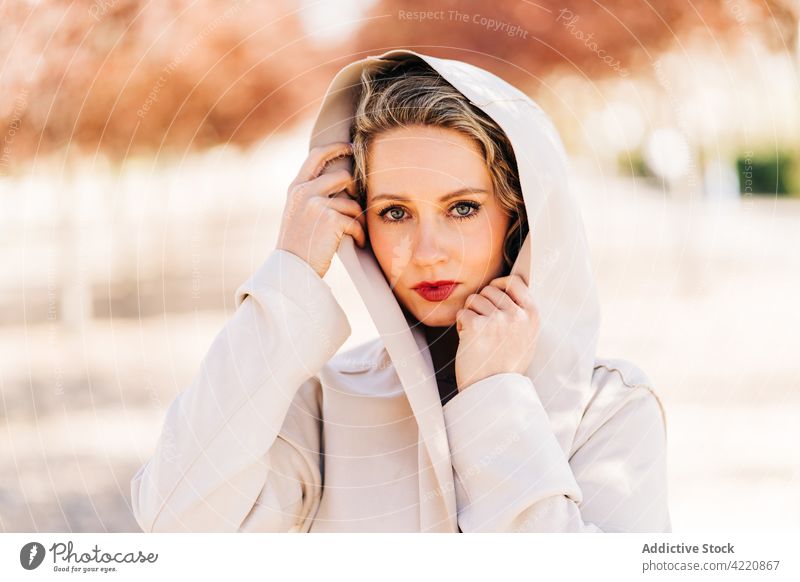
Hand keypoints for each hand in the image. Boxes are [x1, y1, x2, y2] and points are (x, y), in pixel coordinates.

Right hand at [276, 142, 366, 278]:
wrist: (291, 269)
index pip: (317, 154)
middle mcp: (305, 191)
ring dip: (358, 220)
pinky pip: (355, 221)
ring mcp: (316, 204)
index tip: (351, 147)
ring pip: (352, 203)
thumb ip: (310, 194)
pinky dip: (360, 234)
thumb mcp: (297, 212)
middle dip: (355, 190)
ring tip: (355, 233)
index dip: (336, 147)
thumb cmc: (298, 245)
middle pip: (343, 176)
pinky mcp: (330, 219)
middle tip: (357, 205)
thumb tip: (338, 180)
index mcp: (296, 187)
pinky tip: (357, 242)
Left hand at [454, 274, 538, 390]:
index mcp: (532, 315)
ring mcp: (498, 320)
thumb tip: (506, 289)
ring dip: (470, 314)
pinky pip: (462, 313)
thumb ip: (521, 314)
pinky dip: (461, 326)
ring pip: (473, 299)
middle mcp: (517, 315)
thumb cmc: (507, 366)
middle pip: (490, 289)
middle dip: (481, 304)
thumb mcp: (526, 337)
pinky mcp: (477, 326)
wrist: (495, 392)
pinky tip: (469, 341)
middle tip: (482, 325)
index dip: (499, 284)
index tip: (492, 293)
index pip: (514, 281)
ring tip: (477, 335)